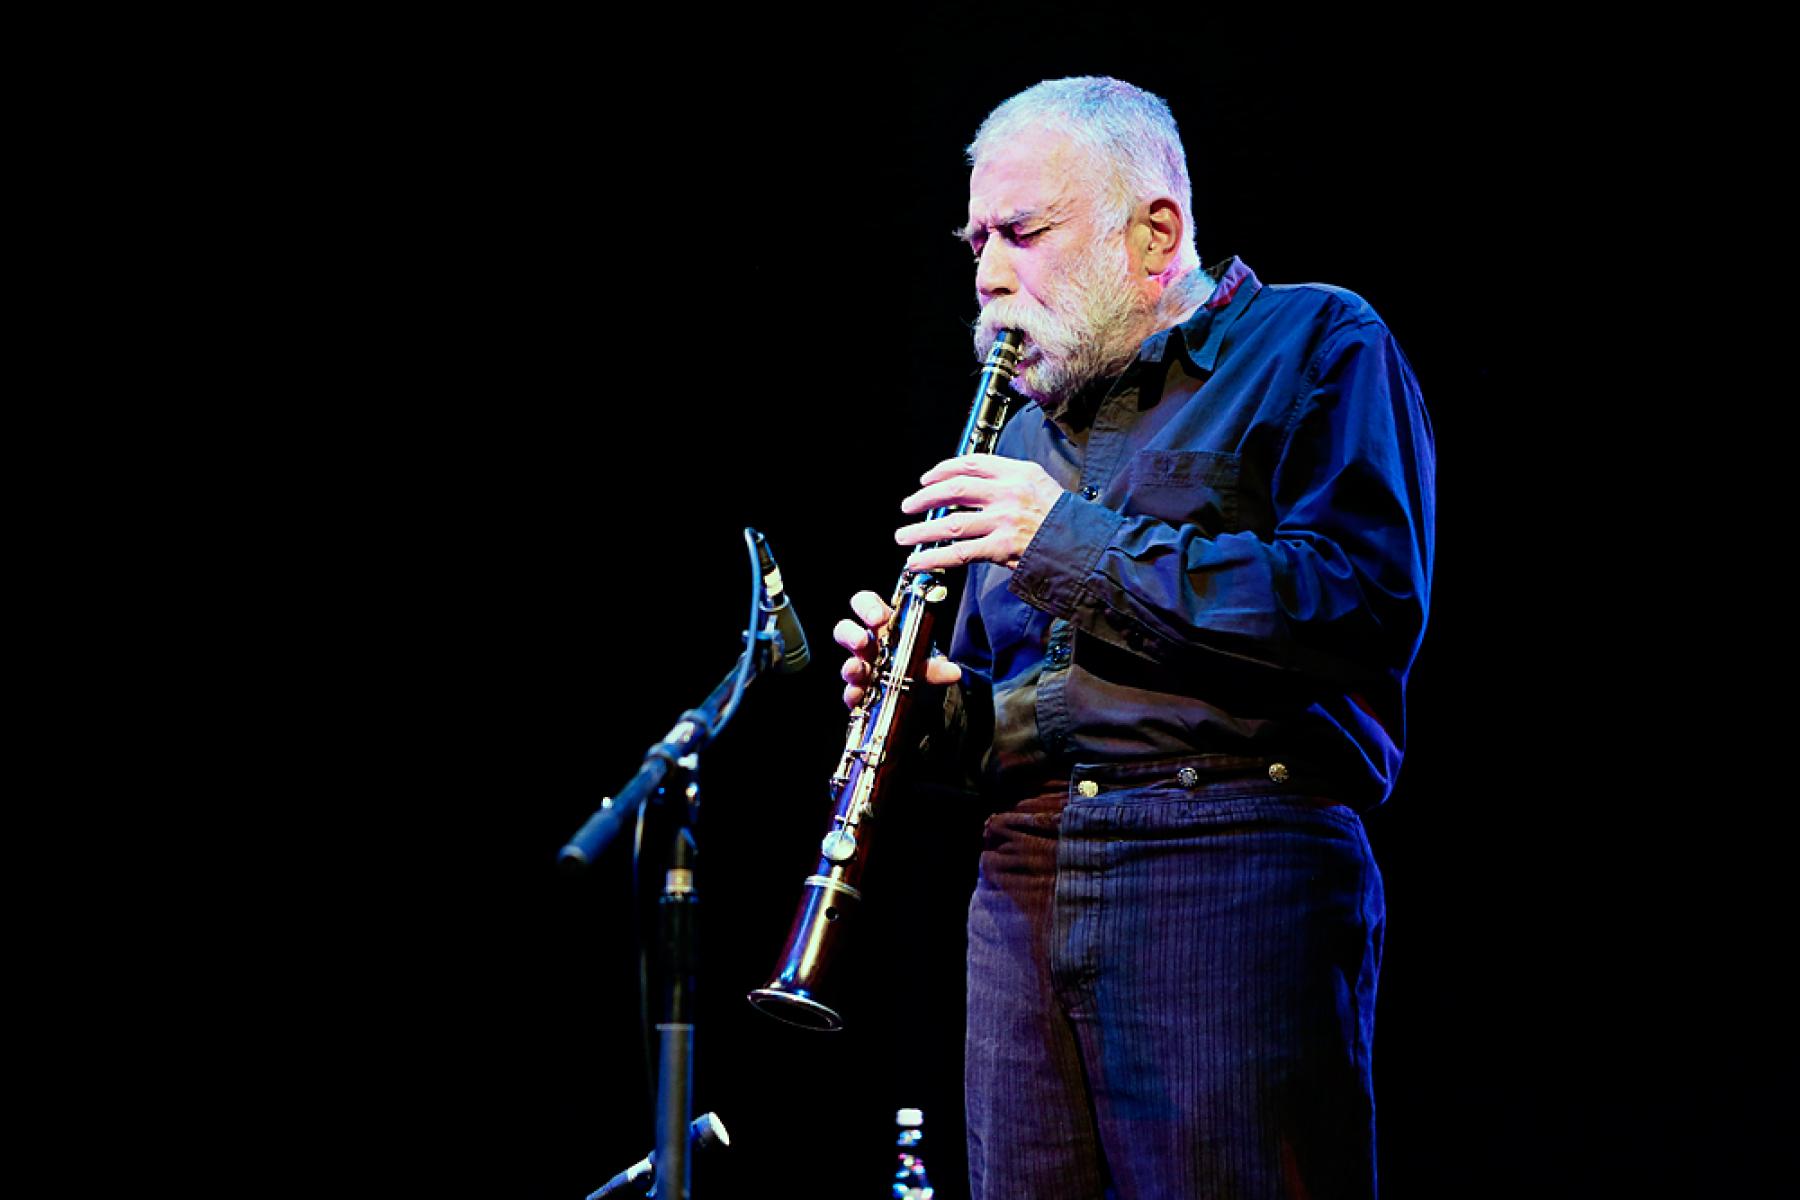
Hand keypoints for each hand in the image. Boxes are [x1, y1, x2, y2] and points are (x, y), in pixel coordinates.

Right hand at [833, 589, 961, 708]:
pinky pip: (850, 693)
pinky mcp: (860, 692)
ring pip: (847, 663)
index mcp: (884, 626)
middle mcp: (868, 645)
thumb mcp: (930, 664)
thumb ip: (938, 668)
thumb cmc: (918, 666)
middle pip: (845, 630)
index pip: (865, 605)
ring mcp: (861, 669)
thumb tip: (954, 672)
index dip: (866, 607)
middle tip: (862, 641)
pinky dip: (853, 695)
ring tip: (858, 670)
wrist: (919, 697)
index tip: (876, 617)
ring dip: (850, 667)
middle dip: (851, 634)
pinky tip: (858, 696)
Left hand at [894, 453, 1064, 572]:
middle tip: (908, 505)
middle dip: (925, 497)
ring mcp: (1004, 520)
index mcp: (1018, 472)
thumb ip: (1010, 482)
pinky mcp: (1002, 547)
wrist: (1087, 546)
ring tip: (903, 537)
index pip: (971, 463)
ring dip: (921, 531)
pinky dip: (933, 557)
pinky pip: (959, 552)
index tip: (927, 479)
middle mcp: (1008, 492)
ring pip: (950, 522)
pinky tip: (917, 562)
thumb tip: (975, 488)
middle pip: (955, 488)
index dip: (943, 470)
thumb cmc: (1064, 520)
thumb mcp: (1041, 486)